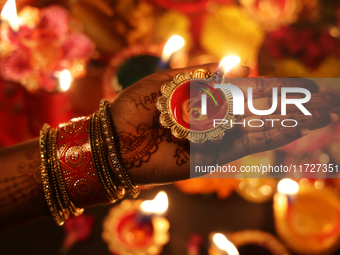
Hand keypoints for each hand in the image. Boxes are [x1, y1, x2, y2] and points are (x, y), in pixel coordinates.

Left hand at [110, 64, 339, 184]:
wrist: (114, 142)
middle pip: (255, 111)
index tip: (287, 82)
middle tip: (318, 99)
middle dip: (285, 105)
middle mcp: (211, 121)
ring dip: (288, 121)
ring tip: (319, 113)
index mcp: (200, 101)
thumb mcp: (164, 83)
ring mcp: (213, 140)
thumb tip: (233, 69)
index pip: (239, 92)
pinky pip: (244, 147)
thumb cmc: (134, 109)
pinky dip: (269, 137)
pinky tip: (293, 127)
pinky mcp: (211, 158)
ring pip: (257, 129)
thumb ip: (197, 77)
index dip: (264, 87)